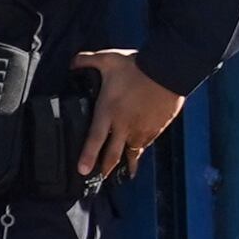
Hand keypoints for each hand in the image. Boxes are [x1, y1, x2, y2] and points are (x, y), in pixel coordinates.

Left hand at [76, 54, 185, 181]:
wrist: (168, 70)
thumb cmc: (136, 65)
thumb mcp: (107, 59)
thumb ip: (86, 61)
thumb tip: (71, 63)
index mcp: (108, 112)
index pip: (94, 140)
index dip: (87, 157)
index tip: (82, 171)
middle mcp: (123, 125)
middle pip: (112, 155)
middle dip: (106, 169)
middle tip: (99, 178)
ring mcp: (141, 129)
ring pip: (131, 152)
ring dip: (126, 162)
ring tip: (122, 172)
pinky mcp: (156, 128)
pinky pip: (146, 143)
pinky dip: (140, 149)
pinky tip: (137, 153)